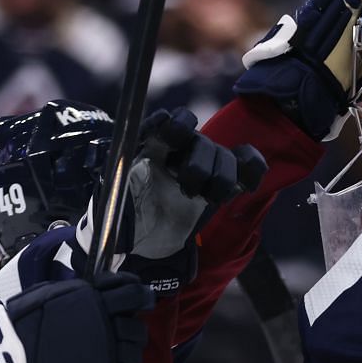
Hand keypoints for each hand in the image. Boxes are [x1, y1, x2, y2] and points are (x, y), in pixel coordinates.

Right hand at [7, 273, 150, 362]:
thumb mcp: (48, 293)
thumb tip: (95, 288)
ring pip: (134, 355)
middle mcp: (107, 324)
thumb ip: (77, 292)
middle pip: (137, 328)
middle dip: (130, 332)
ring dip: (125, 357)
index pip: (134, 292)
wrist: (9, 360)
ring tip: (108, 360)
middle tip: (117, 337)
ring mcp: (108, 354)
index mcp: (94, 300)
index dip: (139, 295)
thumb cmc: (22, 324)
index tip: (139, 299)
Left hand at [125, 108, 266, 260]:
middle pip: (202, 142)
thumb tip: (109, 176)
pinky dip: (252, 169)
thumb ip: (114, 187)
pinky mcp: (220, 182)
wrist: (143, 240)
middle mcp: (178, 150)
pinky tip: (246, 187)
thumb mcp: (110, 201)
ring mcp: (202, 164)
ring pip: (225, 156)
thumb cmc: (123, 217)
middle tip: (188, 191)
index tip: (166, 147)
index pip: (167, 122)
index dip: (174, 127)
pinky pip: (247, 163)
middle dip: (198, 168)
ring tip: (208, 199)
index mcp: (150, 146)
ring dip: (221, 179)